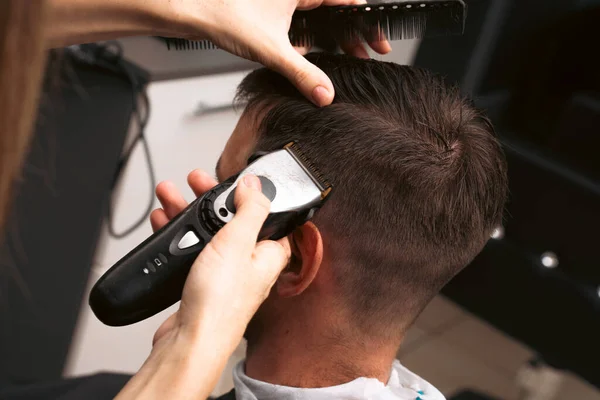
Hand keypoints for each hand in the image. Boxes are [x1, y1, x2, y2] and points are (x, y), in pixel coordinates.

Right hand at [149, 170, 290, 346]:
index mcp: (269, 253)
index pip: (268, 214)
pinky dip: (179, 232)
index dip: (251, 193)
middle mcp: (250, 263)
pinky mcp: (202, 281)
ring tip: (170, 193)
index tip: (233, 178)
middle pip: (233, 218)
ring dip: (190, 210)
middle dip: (212, 197)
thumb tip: (257, 185)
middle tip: (195, 181)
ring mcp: (225, 272)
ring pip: (210, 231)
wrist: (189, 341)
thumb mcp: (239, 242)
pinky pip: (193, 248)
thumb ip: (251, 209)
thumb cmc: (219, 304)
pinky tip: (164, 220)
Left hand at [171, 0, 390, 105]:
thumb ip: (301, 73)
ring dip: (334, 37)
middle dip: (353, 34)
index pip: (348, 2)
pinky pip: (303, 23)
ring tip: (348, 57)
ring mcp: (285, 1)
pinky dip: (312, 39)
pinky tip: (311, 56)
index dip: (367, 24)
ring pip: (321, 17)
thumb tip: (325, 93)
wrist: (195, 11)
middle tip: (367, 55)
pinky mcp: (274, 10)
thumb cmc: (227, 16)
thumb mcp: (272, 50)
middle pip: (337, 11)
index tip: (378, 43)